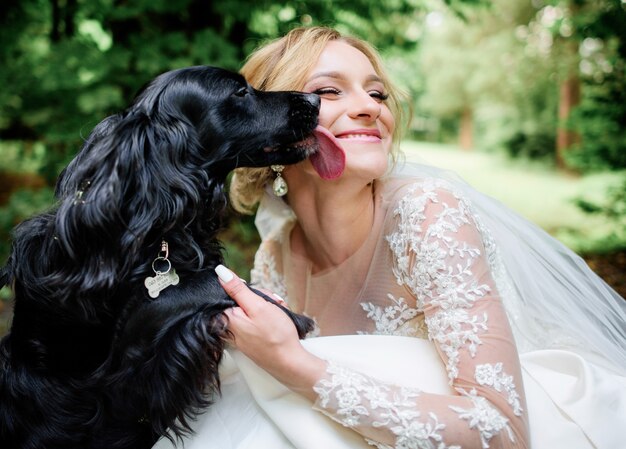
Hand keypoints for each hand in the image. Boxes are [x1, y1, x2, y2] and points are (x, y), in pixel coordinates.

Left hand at [216, 265, 325, 400]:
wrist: (289, 363)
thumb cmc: (275, 336)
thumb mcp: (258, 306)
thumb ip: (238, 289)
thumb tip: (220, 272)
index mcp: (226, 317)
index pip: (230, 291)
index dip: (248, 289)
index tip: (260, 295)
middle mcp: (229, 326)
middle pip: (242, 299)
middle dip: (261, 298)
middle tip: (273, 304)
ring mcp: (239, 333)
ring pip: (251, 308)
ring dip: (267, 307)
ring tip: (278, 313)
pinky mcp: (248, 339)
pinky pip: (255, 320)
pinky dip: (267, 317)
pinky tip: (276, 321)